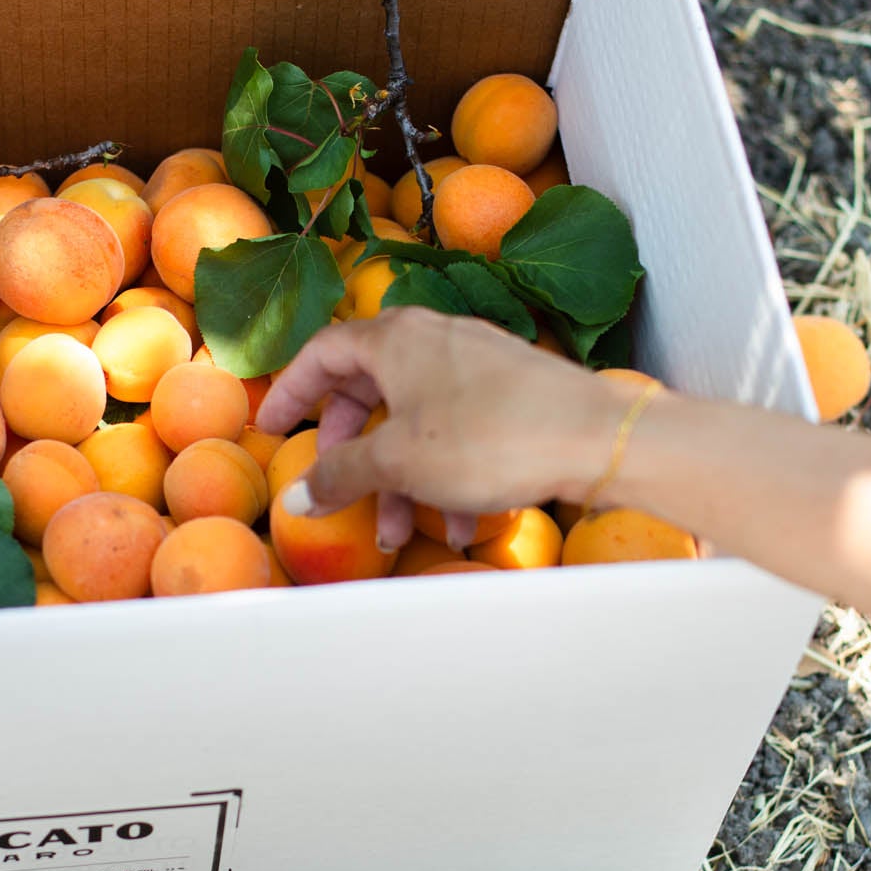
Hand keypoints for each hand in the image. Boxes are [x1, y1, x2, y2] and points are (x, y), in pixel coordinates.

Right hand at [255, 309, 633, 550]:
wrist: (597, 437)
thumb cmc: (489, 437)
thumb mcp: (400, 462)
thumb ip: (341, 476)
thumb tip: (296, 495)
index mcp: (395, 337)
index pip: (322, 353)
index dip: (291, 391)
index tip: (272, 427)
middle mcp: (434, 337)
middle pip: (370, 389)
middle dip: (353, 451)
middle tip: (340, 489)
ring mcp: (477, 362)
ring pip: (419, 420)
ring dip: (404, 479)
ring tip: (404, 532)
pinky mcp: (513, 390)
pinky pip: (462, 430)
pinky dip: (450, 474)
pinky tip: (465, 522)